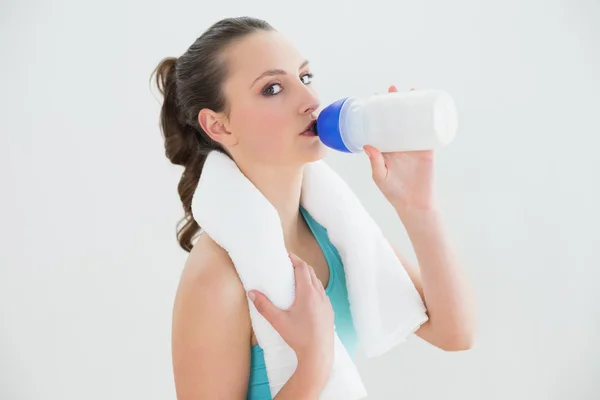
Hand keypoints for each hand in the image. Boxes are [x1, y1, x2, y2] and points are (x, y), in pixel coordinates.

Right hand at [248, 254, 333, 374]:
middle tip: (288, 264)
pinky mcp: (329, 311)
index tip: (285, 255)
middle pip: (311, 272)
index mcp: (308, 292)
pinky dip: (314, 287)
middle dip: (300, 265)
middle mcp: (319, 294)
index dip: (294, 259)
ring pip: (317, 282)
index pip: (302, 268)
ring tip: (296, 278)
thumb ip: (264, 306)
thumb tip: (251, 292)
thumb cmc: (299, 337)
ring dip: (307, 276)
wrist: (319, 354)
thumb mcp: (278, 321)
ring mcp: (326, 303)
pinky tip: (307, 295)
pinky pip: (322, 293)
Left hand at [363, 85, 437, 211]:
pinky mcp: (427, 149)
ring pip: (413, 120)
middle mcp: (399, 143)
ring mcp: (414, 144)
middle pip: (397, 118)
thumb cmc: (394, 192)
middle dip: (396, 103)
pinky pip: (429, 130)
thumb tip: (367, 145)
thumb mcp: (380, 176)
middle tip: (393, 89)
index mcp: (386, 147)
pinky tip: (430, 106)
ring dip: (413, 105)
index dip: (378, 112)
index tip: (374, 98)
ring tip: (412, 91)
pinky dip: (431, 119)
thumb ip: (374, 162)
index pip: (381, 124)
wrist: (414, 204)